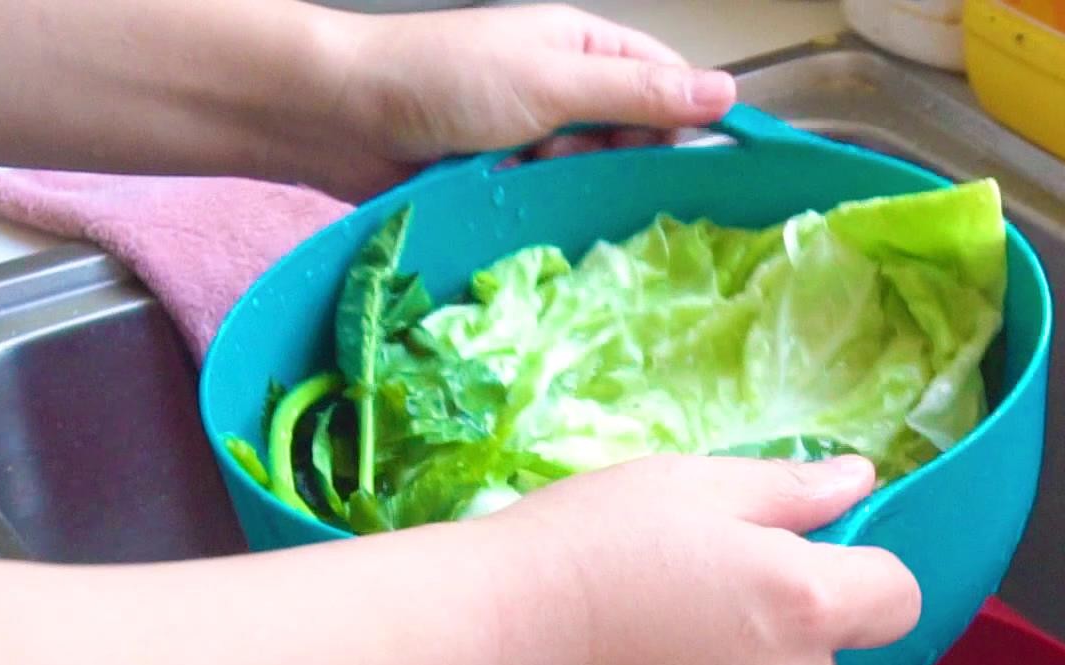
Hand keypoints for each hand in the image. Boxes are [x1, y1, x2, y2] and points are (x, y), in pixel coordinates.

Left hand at [309, 5, 737, 199]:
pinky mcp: (508, 184)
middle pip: (636, 140)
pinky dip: (547, 213)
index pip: (667, 83)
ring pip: (595, 179)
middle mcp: (567, 91)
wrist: (338, 117)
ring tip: (535, 181)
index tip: (698, 165)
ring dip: (576, 189)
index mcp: (585, 49)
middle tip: (579, 164)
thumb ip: (639, 93)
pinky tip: (529, 215)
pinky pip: (553, 206)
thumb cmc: (442, 80)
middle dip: (620, 162)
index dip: (687, 120)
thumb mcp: (553, 82)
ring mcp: (536, 140)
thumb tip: (726, 93)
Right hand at [463, 456, 920, 664]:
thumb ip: (788, 490)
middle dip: (766, 639)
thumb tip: (862, 482)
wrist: (471, 654)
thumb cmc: (576, 550)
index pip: (898, 598)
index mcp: (804, 606)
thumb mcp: (684, 486)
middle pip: (812, 664)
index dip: (860, 579)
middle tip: (672, 613)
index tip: (800, 571)